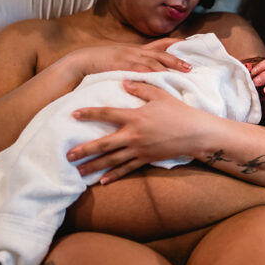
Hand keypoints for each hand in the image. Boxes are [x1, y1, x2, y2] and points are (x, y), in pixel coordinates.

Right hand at [65, 38, 190, 81]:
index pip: (157, 45)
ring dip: (169, 67)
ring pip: (154, 62)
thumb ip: (132, 64)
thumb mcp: (118, 60)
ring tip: (182, 74)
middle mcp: (134, 51)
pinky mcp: (123, 66)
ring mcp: (129, 58)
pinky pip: (141, 70)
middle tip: (190, 67)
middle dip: (176, 60)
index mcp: (134, 50)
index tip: (186, 45)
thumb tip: (143, 72)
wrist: (80, 62)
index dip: (172, 45)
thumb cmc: (98, 64)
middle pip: (160, 54)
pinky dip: (154, 74)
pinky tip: (163, 78)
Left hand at [66, 82, 209, 183]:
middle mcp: (134, 135)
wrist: (196, 133)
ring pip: (112, 160)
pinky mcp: (147, 159)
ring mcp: (140, 150)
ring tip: (79, 170)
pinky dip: (114, 176)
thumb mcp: (160, 95)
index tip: (74, 115)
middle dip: (85, 149)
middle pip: (104, 144)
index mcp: (135, 117)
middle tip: (68, 155)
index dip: (90, 114)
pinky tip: (102, 181)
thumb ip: (140, 88)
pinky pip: (127, 169)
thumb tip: (123, 83)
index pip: (107, 114)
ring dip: (94, 165)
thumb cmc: (179, 111)